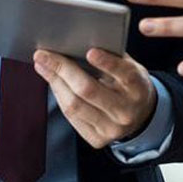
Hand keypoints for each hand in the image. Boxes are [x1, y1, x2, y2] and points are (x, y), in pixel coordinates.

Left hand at [33, 48, 156, 148]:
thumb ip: (111, 55)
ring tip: (42, 66)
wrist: (140, 115)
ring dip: (54, 83)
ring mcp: (111, 128)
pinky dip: (59, 96)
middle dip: (62, 70)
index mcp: (138, 88)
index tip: (90, 52)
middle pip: (88, 90)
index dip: (107, 63)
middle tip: (43, 55)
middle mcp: (126, 111)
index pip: (124, 75)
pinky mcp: (97, 139)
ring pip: (74, 105)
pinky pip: (71, 117)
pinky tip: (53, 82)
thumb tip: (78, 42)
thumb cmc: (129, 83)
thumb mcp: (129, 66)